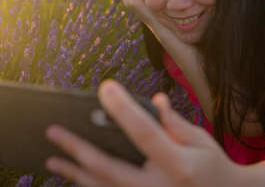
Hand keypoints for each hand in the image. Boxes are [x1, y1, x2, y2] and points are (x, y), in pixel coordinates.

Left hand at [45, 80, 238, 186]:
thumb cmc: (213, 167)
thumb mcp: (200, 141)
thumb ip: (174, 123)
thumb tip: (155, 100)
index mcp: (179, 164)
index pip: (145, 132)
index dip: (124, 109)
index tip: (106, 87)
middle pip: (110, 169)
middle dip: (78, 149)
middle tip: (53, 131)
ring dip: (75, 174)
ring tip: (52, 160)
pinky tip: (75, 177)